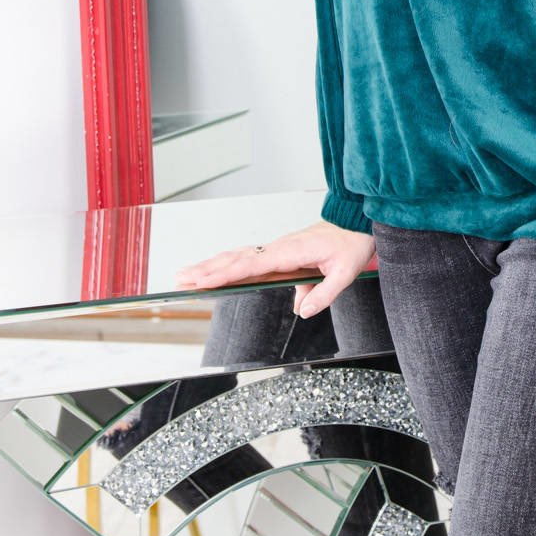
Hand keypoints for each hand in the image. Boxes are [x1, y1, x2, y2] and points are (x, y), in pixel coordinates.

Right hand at [175, 222, 376, 318]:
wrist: (355, 223)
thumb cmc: (350, 244)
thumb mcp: (345, 272)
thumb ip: (324, 293)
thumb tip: (301, 312)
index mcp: (293, 251)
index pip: (253, 263)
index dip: (227, 273)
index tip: (205, 280)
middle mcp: (279, 247)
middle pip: (237, 258)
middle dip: (207, 269)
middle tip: (181, 279)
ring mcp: (277, 248)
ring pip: (238, 256)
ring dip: (212, 265)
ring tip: (187, 274)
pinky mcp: (278, 252)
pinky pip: (248, 257)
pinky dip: (227, 262)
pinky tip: (214, 270)